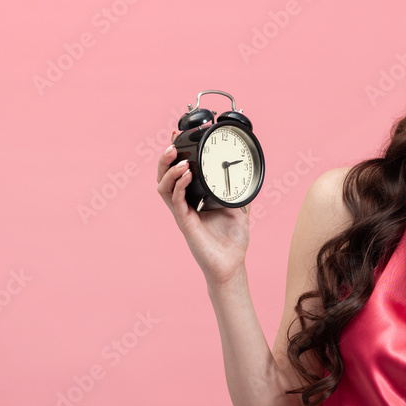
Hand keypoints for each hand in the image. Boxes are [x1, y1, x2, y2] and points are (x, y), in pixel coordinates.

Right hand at [156, 134, 248, 286]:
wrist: (231, 265)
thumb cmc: (232, 242)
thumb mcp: (237, 209)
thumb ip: (235, 193)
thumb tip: (242, 176)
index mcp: (194, 201)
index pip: (178, 176)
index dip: (175, 159)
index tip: (177, 140)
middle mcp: (184, 206)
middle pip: (164, 178)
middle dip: (165, 160)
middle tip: (172, 144)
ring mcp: (182, 214)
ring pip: (164, 188)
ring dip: (169, 170)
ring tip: (179, 158)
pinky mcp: (185, 223)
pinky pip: (177, 201)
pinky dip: (180, 185)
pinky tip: (187, 175)